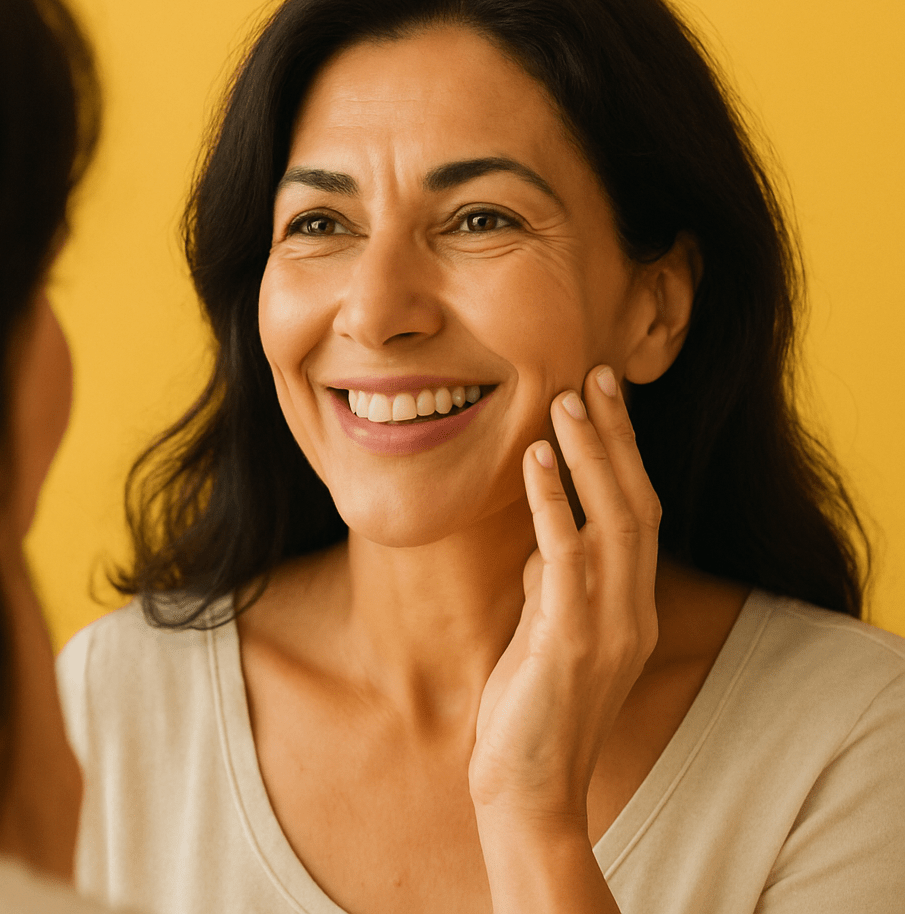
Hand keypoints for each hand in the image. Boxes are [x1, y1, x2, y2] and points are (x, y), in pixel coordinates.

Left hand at [469, 365, 659, 830]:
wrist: (530, 790)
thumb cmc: (533, 711)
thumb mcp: (549, 635)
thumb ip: (555, 587)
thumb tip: (547, 539)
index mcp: (630, 608)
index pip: (637, 514)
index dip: (623, 455)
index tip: (604, 403)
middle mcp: (632, 610)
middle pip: (635, 503)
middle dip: (616, 438)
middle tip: (596, 376)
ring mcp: (608, 626)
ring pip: (612, 520)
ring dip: (589, 455)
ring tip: (567, 401)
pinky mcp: (570, 641)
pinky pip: (566, 557)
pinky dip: (551, 502)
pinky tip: (533, 459)